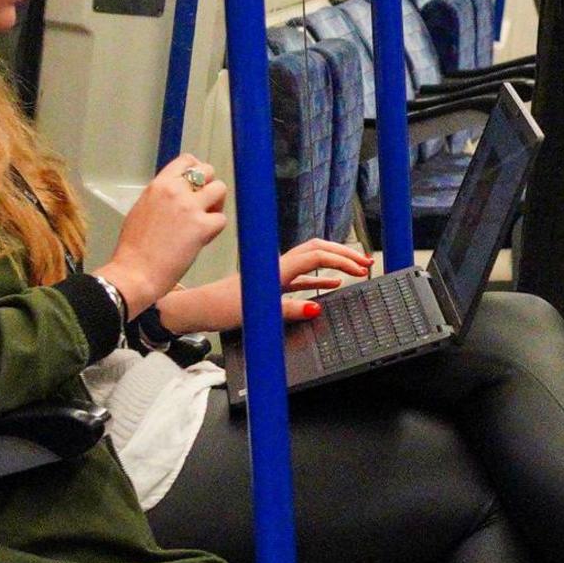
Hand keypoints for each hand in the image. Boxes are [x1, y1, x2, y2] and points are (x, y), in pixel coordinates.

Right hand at [106, 156, 228, 313]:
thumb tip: (176, 196)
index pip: (186, 160)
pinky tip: (202, 239)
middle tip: (203, 204)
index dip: (196, 170)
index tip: (196, 184)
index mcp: (158, 185)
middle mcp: (175, 191)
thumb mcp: (142, 210)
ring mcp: (190, 208)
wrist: (135, 272)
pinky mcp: (202, 227)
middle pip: (208, 170)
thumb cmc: (134, 248)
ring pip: (220, 189)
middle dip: (209, 186)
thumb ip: (161, 198)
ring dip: (217, 204)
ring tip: (206, 219)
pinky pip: (221, 219)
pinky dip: (215, 229)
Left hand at [158, 239, 372, 333]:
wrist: (198, 308)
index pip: (317, 256)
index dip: (342, 260)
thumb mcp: (257, 312)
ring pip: (311, 261)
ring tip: (356, 267)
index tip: (361, 268)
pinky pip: (302, 277)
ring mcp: (275, 275)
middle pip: (317, 250)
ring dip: (335, 262)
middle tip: (366, 261)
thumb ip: (288, 309)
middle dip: (344, 253)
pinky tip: (332, 285)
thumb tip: (316, 306)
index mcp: (276, 269)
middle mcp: (277, 267)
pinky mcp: (271, 285)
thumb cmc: (219, 308)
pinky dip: (321, 278)